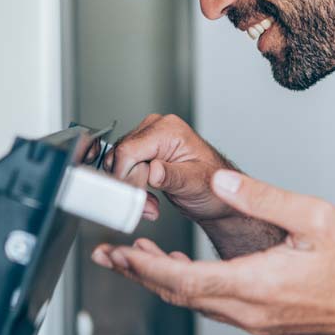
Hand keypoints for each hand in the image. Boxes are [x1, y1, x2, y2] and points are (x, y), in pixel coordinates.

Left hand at [90, 170, 334, 334]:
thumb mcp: (314, 216)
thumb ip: (263, 198)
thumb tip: (220, 182)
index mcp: (259, 285)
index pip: (185, 281)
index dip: (147, 268)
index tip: (120, 252)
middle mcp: (252, 312)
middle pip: (180, 297)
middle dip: (140, 274)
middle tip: (109, 256)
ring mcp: (257, 321)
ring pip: (195, 304)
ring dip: (161, 282)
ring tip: (134, 261)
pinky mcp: (265, 321)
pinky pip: (214, 307)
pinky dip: (188, 288)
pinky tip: (180, 273)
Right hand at [106, 114, 235, 223]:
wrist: (216, 195)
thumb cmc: (212, 187)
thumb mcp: (195, 183)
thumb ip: (173, 176)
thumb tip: (154, 171)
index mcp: (169, 129)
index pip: (128, 150)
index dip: (125, 176)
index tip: (134, 197)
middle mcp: (155, 129)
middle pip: (119, 157)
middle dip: (130, 186)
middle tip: (148, 206)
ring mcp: (147, 139)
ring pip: (117, 164)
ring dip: (131, 190)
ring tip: (151, 205)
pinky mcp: (142, 152)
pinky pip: (123, 169)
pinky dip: (132, 188)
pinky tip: (148, 199)